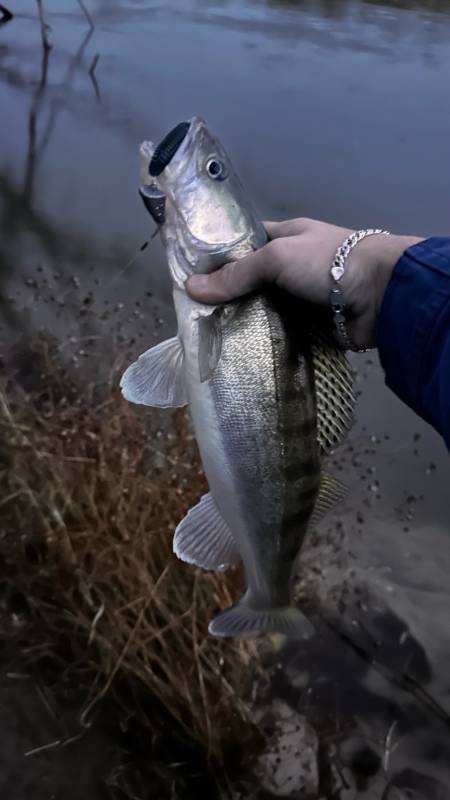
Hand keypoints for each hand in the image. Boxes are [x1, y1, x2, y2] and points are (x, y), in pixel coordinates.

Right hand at [186, 218, 422, 348]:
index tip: (191, 277)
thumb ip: (237, 273)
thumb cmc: (328, 263)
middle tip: (195, 317)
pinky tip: (237, 354)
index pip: (246, 244)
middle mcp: (292, 268)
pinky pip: (279, 335)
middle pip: (251, 283)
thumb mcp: (277, 257)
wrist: (381, 295)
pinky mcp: (310, 328)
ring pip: (263, 312)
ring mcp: (301, 300)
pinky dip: (263, 344)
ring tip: (208, 341)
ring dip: (243, 324)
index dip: (220, 257)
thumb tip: (191, 289)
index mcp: (286, 238)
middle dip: (227, 297)